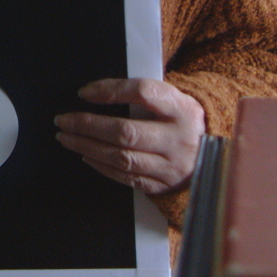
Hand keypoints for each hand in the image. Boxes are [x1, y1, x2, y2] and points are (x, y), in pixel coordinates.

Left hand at [54, 78, 203, 195]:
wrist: (213, 156)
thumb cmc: (181, 121)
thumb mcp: (171, 99)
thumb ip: (139, 93)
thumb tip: (92, 93)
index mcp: (181, 109)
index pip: (143, 93)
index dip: (111, 91)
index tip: (84, 93)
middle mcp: (178, 139)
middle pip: (126, 131)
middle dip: (88, 126)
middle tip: (63, 121)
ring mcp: (171, 166)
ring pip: (122, 158)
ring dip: (88, 147)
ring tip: (67, 138)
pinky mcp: (163, 185)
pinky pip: (126, 178)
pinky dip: (102, 166)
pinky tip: (86, 156)